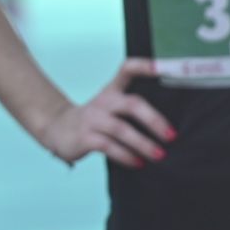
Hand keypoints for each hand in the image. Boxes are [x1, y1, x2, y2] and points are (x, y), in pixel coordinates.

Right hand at [38, 58, 173, 167]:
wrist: (57, 129)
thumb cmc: (95, 120)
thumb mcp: (110, 106)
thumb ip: (133, 109)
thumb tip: (170, 127)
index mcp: (112, 90)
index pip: (127, 69)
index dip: (145, 66)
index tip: (164, 67)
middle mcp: (103, 101)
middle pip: (131, 104)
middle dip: (154, 120)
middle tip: (172, 136)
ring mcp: (92, 119)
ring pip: (121, 129)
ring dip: (143, 143)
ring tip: (159, 155)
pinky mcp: (84, 137)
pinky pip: (108, 146)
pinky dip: (125, 155)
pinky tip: (138, 163)